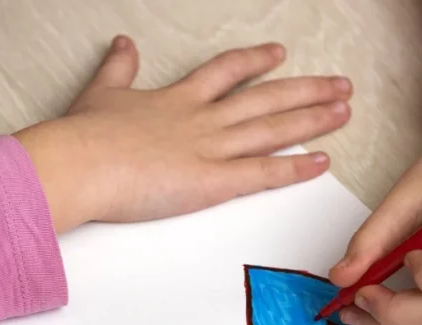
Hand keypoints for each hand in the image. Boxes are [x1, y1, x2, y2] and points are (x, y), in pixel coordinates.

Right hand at [14, 37, 352, 231]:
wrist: (78, 163)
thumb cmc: (83, 137)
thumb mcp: (100, 92)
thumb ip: (118, 69)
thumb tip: (123, 44)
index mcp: (176, 98)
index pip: (226, 72)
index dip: (255, 61)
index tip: (279, 54)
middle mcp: (201, 119)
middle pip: (265, 97)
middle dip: (305, 90)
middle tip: (338, 85)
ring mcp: (209, 149)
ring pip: (272, 129)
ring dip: (312, 119)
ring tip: (344, 111)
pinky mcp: (210, 183)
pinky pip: (262, 174)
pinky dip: (295, 168)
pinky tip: (322, 162)